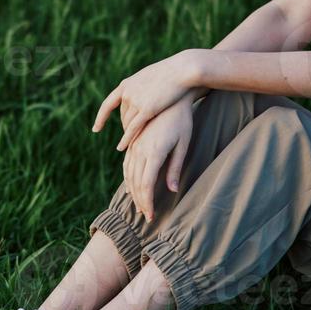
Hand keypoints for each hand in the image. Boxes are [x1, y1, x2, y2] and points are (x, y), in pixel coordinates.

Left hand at [91, 50, 200, 150]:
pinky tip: (122, 148)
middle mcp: (127, 93)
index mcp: (126, 85)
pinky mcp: (146, 110)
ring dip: (129, 134)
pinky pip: (133, 128)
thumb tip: (138, 91)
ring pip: (127, 124)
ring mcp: (135, 101)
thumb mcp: (149, 77)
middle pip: (122, 117)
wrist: (181, 70)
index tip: (96, 128)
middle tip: (132, 137)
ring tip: (134, 145)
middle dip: (126, 127)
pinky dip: (126, 139)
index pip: (108, 104)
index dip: (101, 117)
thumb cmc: (170, 72)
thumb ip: (140, 86)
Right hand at [121, 97, 194, 223]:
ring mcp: (135, 143)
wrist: (170, 93)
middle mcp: (141, 149)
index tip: (150, 216)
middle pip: (136, 182)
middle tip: (145, 216)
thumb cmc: (183, 119)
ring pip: (129, 173)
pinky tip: (131, 186)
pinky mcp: (133, 139)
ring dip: (133, 191)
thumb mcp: (183, 144)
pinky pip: (127, 162)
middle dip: (140, 201)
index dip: (147, 202)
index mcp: (154, 152)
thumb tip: (172, 191)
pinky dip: (128, 177)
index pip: (147, 185)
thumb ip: (175, 167)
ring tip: (139, 205)